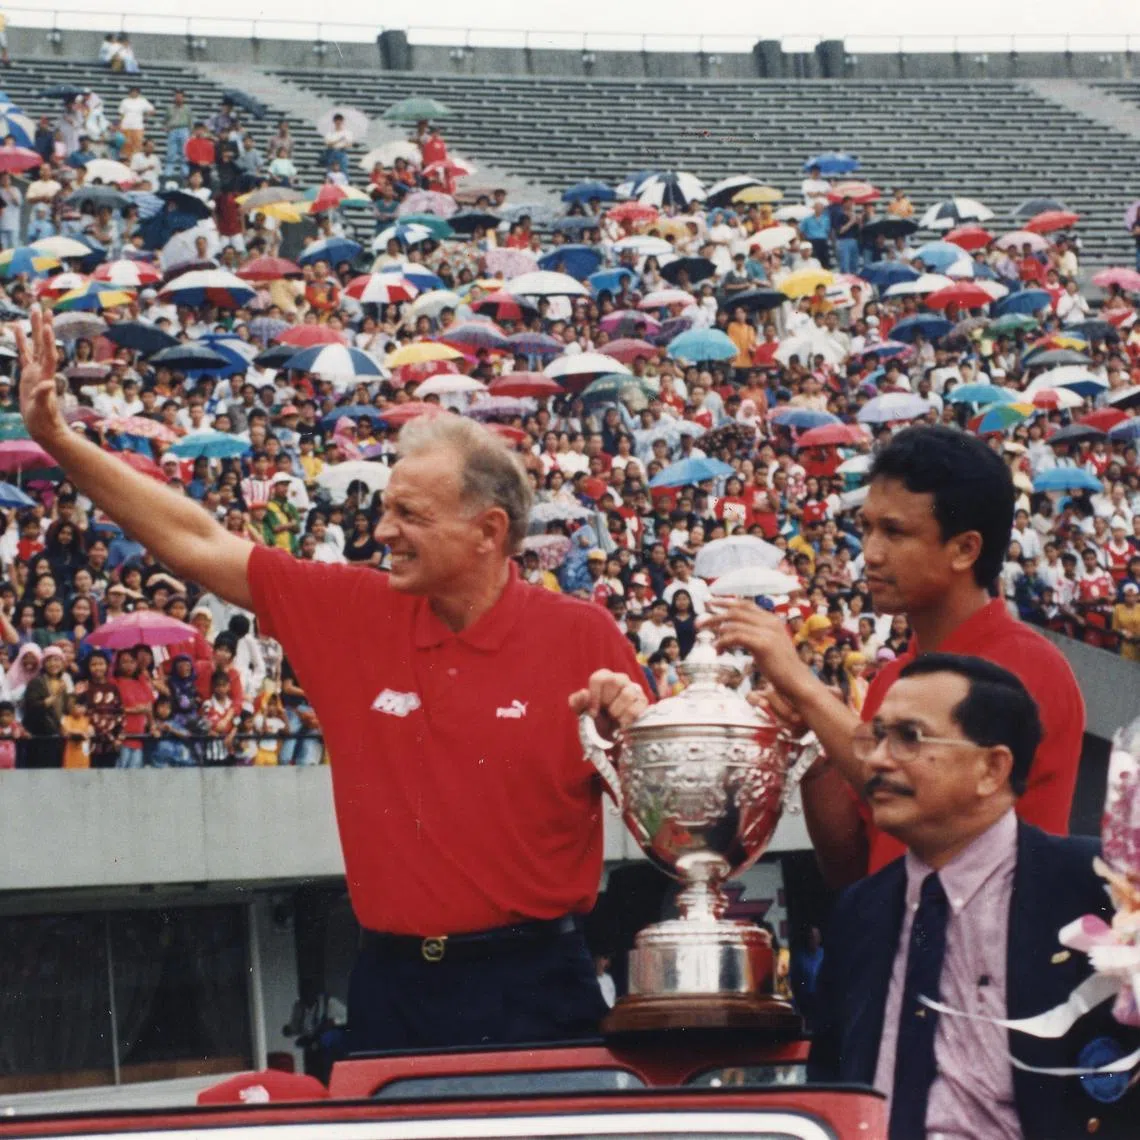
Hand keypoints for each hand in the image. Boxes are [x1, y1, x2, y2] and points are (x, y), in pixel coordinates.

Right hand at [14, 306, 63, 445]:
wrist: (45, 427)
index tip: (48, 324)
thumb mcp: (42, 409)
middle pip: (43, 343)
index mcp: (46, 376)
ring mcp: (36, 371)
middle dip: (42, 325)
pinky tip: (16, 329)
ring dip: (34, 328)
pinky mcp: (29, 374)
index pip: (48, 354)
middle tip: (41, 306)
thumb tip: (48, 384)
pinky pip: (25, 353)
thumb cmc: (44, 420)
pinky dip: (21, 341)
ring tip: (33, 310)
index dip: (49, 341)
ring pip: (35, 345)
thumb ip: (44, 396)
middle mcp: (43, 370)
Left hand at [568, 668, 647, 733]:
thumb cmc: (595, 716)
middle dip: (607, 702)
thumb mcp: (581, 710)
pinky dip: (627, 719)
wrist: (611, 732)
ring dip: (617, 711)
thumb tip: (584, 693)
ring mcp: (634, 688)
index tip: (592, 713)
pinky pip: (636, 707)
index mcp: (604, 677)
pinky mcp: (643, 701)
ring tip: (614, 718)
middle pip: (614, 682)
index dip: (594, 696)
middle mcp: (621, 678)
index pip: (599, 678)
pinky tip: (622, 723)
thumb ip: (577, 701)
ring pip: (627, 694)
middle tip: (605, 713)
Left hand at [702, 599, 810, 698]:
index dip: (725, 602)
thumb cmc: (780, 667)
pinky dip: (723, 642)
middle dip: (714, 616)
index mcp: (771, 619)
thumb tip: (729, 632)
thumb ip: (753, 635)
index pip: (744, 605)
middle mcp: (770, 621)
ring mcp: (768, 632)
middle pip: (735, 611)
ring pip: (733, 623)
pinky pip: (735, 637)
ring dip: (716, 631)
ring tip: (709, 642)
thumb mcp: (767, 645)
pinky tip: (717, 651)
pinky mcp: (763, 644)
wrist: (797, 681)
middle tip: (698, 625)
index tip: (709, 604)